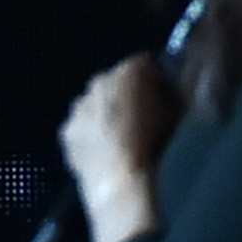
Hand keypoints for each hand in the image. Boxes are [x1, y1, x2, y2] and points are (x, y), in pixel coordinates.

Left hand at [59, 53, 179, 241]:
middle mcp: (98, 82)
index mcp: (128, 71)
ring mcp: (78, 107)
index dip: (152, 77)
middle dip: (124, 94)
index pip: (143, 63)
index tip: (157, 92)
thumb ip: (168, 91)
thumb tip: (162, 87)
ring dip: (104, 113)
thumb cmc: (152, 143)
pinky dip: (89, 134)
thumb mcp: (175, 111)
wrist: (118, 178)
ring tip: (118, 138)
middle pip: (114, 81)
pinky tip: (102, 150)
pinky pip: (80, 127)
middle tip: (137, 117)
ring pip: (93, 104)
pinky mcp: (66, 131)